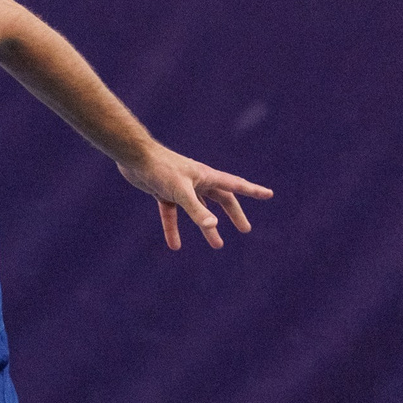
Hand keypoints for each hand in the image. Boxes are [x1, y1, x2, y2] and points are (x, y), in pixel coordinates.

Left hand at [116, 144, 272, 250]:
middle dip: (233, 214)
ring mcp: (181, 187)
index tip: (269, 194)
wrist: (133, 157)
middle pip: (221, 199)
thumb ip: (196, 210)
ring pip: (198, 209)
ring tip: (216, 244)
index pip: (235, 185)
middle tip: (244, 229)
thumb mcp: (180, 191)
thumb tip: (213, 226)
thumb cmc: (160, 169)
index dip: (252, 191)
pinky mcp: (164, 192)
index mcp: (206, 176)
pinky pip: (172, 214)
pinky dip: (173, 229)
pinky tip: (175, 246)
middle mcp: (197, 181)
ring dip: (206, 226)